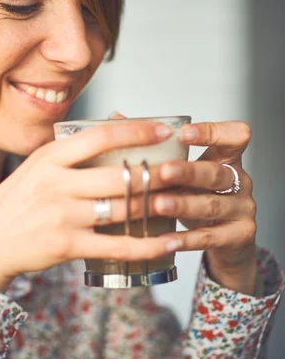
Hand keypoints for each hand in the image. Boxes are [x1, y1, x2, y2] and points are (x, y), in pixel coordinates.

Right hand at [0, 120, 178, 291]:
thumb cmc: (18, 200)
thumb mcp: (38, 166)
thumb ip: (73, 150)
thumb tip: (117, 123)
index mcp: (50, 157)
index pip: (100, 136)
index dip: (136, 132)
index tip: (164, 131)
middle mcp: (55, 183)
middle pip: (119, 175)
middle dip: (157, 175)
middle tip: (183, 173)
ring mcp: (61, 215)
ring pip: (123, 209)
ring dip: (157, 208)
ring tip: (183, 204)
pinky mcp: (66, 245)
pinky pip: (116, 245)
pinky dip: (147, 245)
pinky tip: (168, 243)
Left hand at [152, 121, 256, 294]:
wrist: (223, 240)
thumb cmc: (195, 197)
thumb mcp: (179, 172)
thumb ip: (154, 147)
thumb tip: (117, 119)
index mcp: (225, 157)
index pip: (234, 135)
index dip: (212, 132)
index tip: (183, 132)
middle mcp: (238, 180)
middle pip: (217, 172)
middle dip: (189, 171)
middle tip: (164, 171)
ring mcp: (241, 208)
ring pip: (212, 204)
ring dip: (183, 204)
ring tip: (159, 204)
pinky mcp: (239, 235)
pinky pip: (211, 236)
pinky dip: (187, 238)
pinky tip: (166, 238)